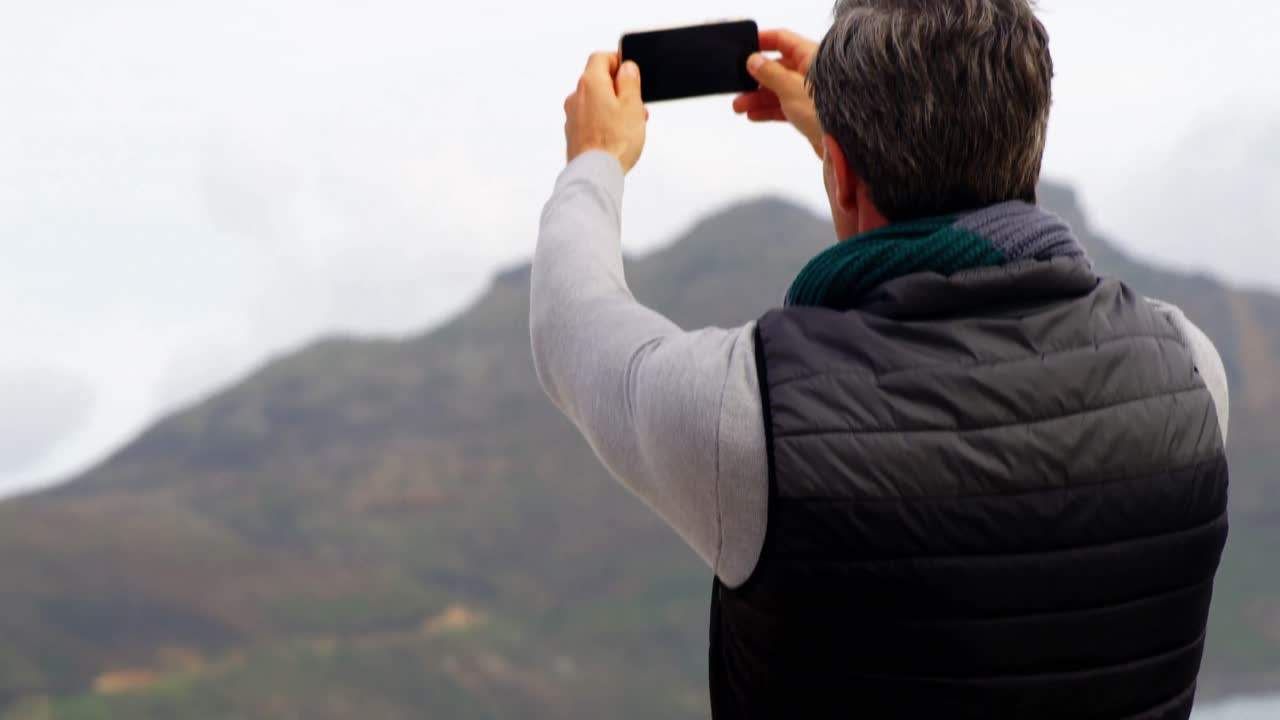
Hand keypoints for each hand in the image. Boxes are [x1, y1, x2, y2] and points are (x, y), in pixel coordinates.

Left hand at [564, 52, 647, 173]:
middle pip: (598, 81)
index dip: (618, 61)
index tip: (631, 72)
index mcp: (590, 83)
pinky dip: (603, 121)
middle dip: (619, 90)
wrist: (595, 173)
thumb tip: (627, 68)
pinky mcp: (573, 133)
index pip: (601, 58)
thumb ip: (629, 81)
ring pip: (595, 102)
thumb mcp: (632, 105)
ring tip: (631, 124)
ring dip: (613, 107)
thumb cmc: (614, 141)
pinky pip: (590, 119)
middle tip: (637, 104)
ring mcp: (572, 116)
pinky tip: (617, 136)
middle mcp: (576, 96)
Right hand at [732, 30, 822, 157]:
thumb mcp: (791, 88)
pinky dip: (768, 110)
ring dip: (758, 98)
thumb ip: (770, 73)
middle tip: (737, 85)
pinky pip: (784, 107)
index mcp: (810, 58)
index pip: (783, 40)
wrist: (846, 144)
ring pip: (778, 90)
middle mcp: (811, 73)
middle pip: (777, 68)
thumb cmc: (828, 111)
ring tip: (740, 106)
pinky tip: (754, 115)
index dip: (763, 41)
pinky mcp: (809, 113)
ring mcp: (809, 94)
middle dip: (755, 78)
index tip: (745, 46)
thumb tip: (754, 60)